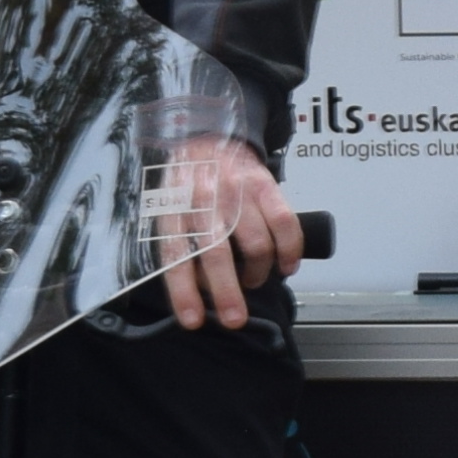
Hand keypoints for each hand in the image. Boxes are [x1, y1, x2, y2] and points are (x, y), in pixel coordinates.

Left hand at [152, 133, 304, 332]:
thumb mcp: (168, 211)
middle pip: (216, 252)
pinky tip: (287, 266)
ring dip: (258, 273)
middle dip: (228, 292)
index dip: (184, 291)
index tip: (193, 320)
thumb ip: (178, 248)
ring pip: (255, 244)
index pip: (176, 255)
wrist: (206, 137)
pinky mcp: (265, 185)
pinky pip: (284, 224)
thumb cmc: (187, 186)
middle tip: (235, 318)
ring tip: (254, 280)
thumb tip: (197, 295)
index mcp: (175, 208)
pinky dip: (290, 251)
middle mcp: (204, 200)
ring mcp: (236, 191)